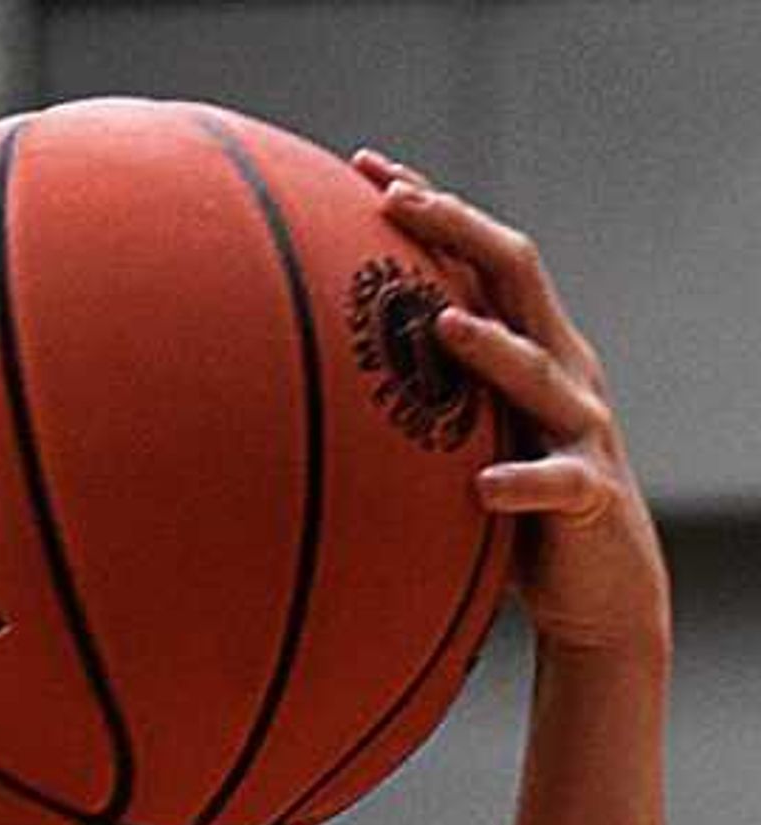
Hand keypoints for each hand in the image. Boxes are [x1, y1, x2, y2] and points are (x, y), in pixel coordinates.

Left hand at [356, 153, 668, 661]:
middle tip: (395, 202)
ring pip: (541, 373)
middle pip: (515, 276)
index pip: (476, 256)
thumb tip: (296, 382)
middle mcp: (561, 369)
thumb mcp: (455, 441)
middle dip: (458, 231)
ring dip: (492, 349)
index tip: (365, 167)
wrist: (597, 587)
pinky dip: (521, 481)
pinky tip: (483, 485)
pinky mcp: (588, 495)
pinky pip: (556, 484)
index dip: (429, 206)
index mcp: (525, 346)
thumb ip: (406, 401)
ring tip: (444, 327)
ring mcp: (580, 428)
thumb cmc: (507, 510)